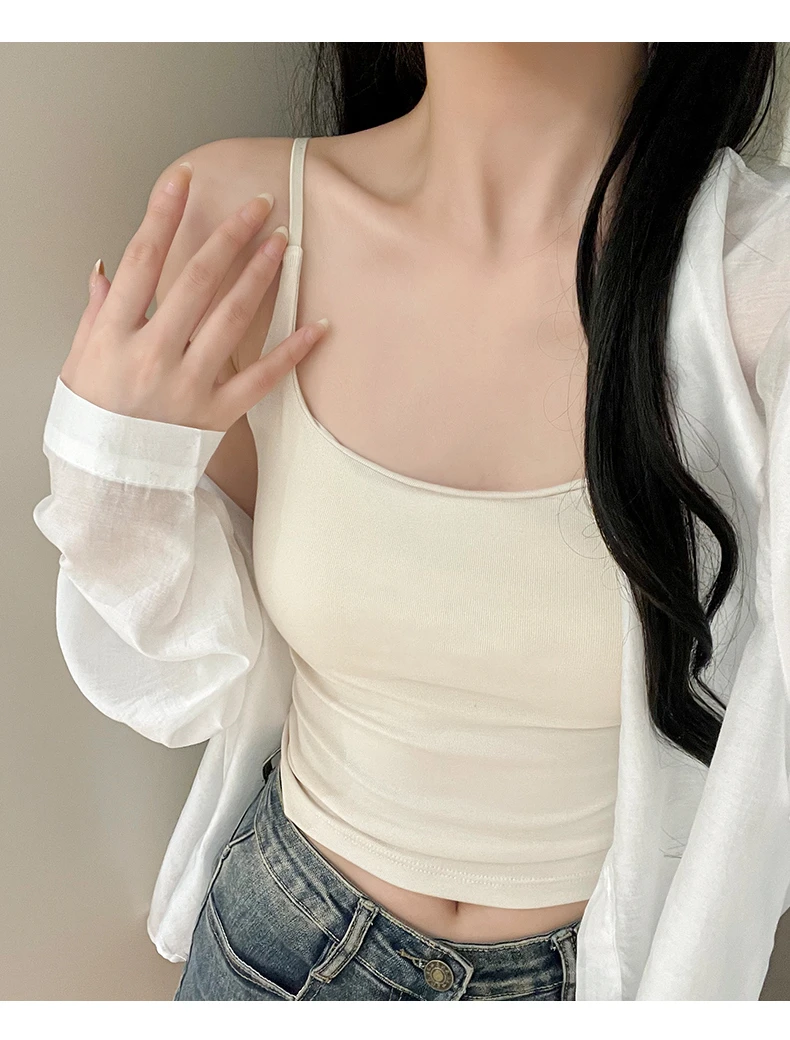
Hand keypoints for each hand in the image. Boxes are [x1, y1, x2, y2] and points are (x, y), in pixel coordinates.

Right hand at [61, 162, 328, 432]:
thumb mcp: (79, 363)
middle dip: (228, 236)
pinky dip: (291, 352)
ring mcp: (188, 386)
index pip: (141, 263)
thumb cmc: (94, 420)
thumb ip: (96, 314)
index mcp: (113, 338)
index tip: (183, 179)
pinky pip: (261, 379)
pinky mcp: (218, 414)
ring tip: (281, 242)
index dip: (163, 216)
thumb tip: (108, 269)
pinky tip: (316, 326)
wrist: (110, 482)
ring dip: (259, 276)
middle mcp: (152, 357)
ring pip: (230, 319)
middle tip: (258, 204)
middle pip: (196, 281)